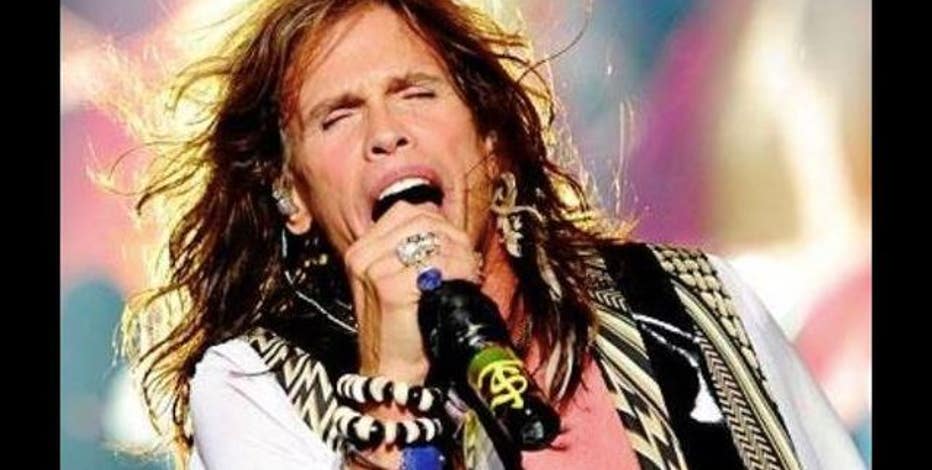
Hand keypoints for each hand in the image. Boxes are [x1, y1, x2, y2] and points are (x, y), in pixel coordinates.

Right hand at [343, 201, 480, 383]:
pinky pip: (436, 263)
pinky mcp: (390, 287)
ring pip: (431, 239)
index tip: (455, 245)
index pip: (405, 213)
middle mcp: (362, 255)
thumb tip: (445, 228)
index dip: (438, 223)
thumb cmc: (402, 330)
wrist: (390, 372)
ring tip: (468, 272)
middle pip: (420, 220)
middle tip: (468, 259)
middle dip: (452, 236)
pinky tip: (464, 283)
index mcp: (361, 249)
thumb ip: (411, 253)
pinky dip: (458, 270)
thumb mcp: (396, 283)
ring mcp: (374, 270)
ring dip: (459, 253)